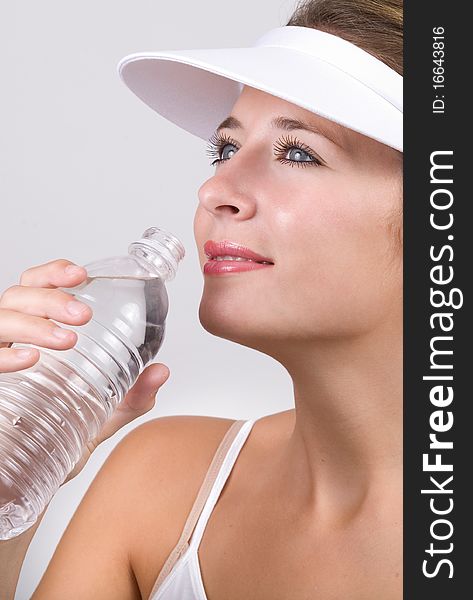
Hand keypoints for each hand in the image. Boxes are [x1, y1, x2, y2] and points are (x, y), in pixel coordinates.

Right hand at [0, 258, 169, 484]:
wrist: (30, 481)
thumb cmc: (60, 438)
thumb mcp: (102, 414)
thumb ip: (131, 396)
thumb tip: (162, 372)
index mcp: (39, 336)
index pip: (37, 288)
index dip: (54, 273)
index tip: (82, 273)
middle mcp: (13, 342)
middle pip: (18, 296)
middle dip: (51, 297)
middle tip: (83, 315)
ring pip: (0, 318)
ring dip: (34, 323)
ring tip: (65, 339)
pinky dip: (4, 355)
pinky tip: (29, 360)